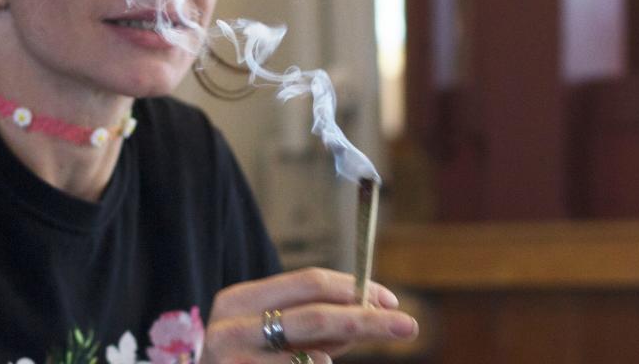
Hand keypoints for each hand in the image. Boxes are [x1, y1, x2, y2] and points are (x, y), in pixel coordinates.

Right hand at [199, 267, 418, 362]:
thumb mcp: (271, 336)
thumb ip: (313, 324)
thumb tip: (368, 310)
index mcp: (239, 300)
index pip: (309, 282)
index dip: (355, 289)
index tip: (391, 301)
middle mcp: (231, 328)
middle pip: (317, 315)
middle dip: (367, 319)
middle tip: (408, 325)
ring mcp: (232, 362)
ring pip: (313, 360)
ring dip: (333, 359)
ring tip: (323, 360)